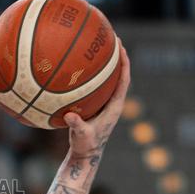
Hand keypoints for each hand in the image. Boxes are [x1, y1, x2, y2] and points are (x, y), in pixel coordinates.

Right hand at [65, 43, 130, 158]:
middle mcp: (113, 103)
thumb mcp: (81, 136)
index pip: (123, 80)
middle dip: (117, 57)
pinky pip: (97, 86)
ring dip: (107, 64)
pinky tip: (80, 67)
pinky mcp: (97, 106)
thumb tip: (70, 116)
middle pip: (119, 75)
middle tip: (112, 38)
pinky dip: (92, 75)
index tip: (121, 47)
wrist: (85, 154)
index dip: (124, 64)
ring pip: (109, 79)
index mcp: (115, 107)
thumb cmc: (85, 146)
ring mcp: (105, 104)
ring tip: (100, 47)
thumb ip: (77, 126)